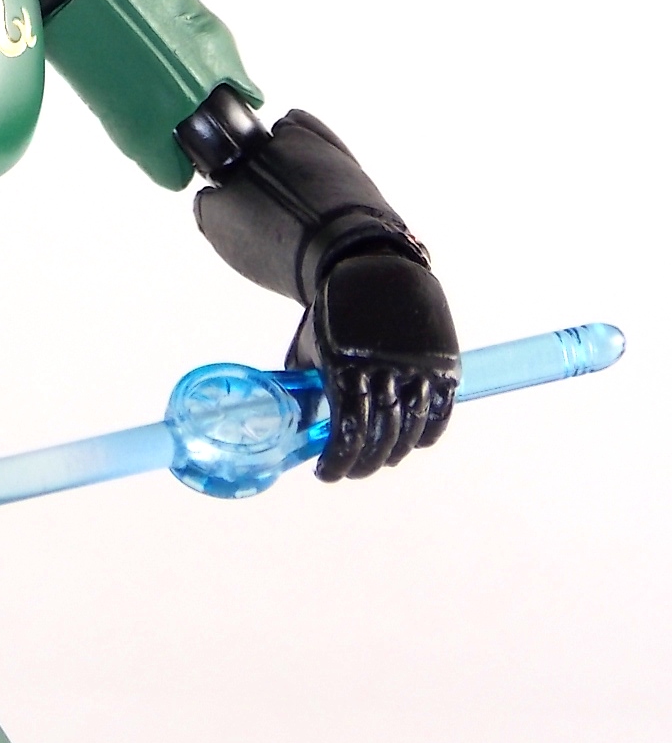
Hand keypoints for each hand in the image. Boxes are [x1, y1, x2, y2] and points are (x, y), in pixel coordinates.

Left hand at [288, 250, 459, 480]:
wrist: (376, 267)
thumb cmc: (334, 312)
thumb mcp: (310, 346)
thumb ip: (305, 387)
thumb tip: (299, 432)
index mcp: (345, 365)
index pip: (348, 433)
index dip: (338, 462)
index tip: (326, 474)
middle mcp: (385, 369)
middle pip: (381, 439)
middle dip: (364, 464)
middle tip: (352, 471)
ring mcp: (418, 367)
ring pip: (411, 433)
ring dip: (393, 454)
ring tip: (379, 458)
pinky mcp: (443, 365)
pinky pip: (439, 416)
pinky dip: (425, 436)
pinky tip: (409, 442)